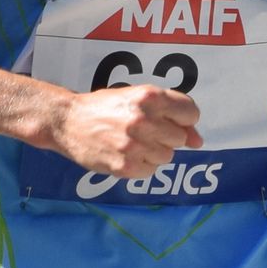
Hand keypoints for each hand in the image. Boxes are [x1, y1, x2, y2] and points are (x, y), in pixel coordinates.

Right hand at [49, 80, 201, 177]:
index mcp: (149, 97)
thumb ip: (170, 115)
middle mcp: (143, 119)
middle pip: (179, 137)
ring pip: (167, 156)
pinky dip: (141, 165)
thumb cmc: (104, 108)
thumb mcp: (136, 99)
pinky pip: (151, 170)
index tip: (169, 120)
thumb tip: (198, 141)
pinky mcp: (125, 166)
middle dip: (165, 136)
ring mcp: (134, 145)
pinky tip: (125, 154)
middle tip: (143, 131)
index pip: (190, 113)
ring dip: (154, 152)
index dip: (183, 119)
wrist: (67, 121)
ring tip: (132, 142)